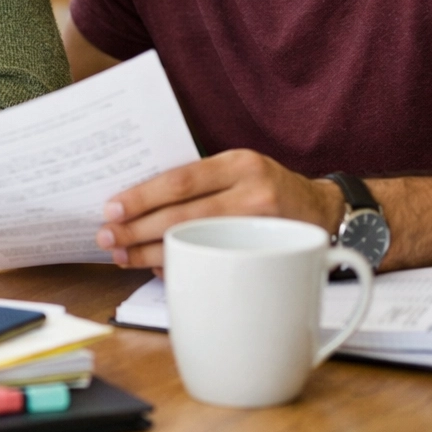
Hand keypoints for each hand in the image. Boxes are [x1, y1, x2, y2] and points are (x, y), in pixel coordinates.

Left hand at [96, 149, 342, 268]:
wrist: (324, 210)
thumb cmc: (266, 188)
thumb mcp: (237, 170)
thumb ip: (198, 182)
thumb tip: (134, 204)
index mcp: (237, 163)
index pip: (180, 180)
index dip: (142, 197)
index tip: (111, 209)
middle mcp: (253, 191)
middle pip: (183, 214)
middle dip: (137, 230)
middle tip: (106, 238)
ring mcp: (264, 226)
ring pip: (196, 242)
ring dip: (151, 253)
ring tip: (121, 255)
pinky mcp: (271, 255)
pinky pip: (215, 263)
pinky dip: (181, 265)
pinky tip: (156, 267)